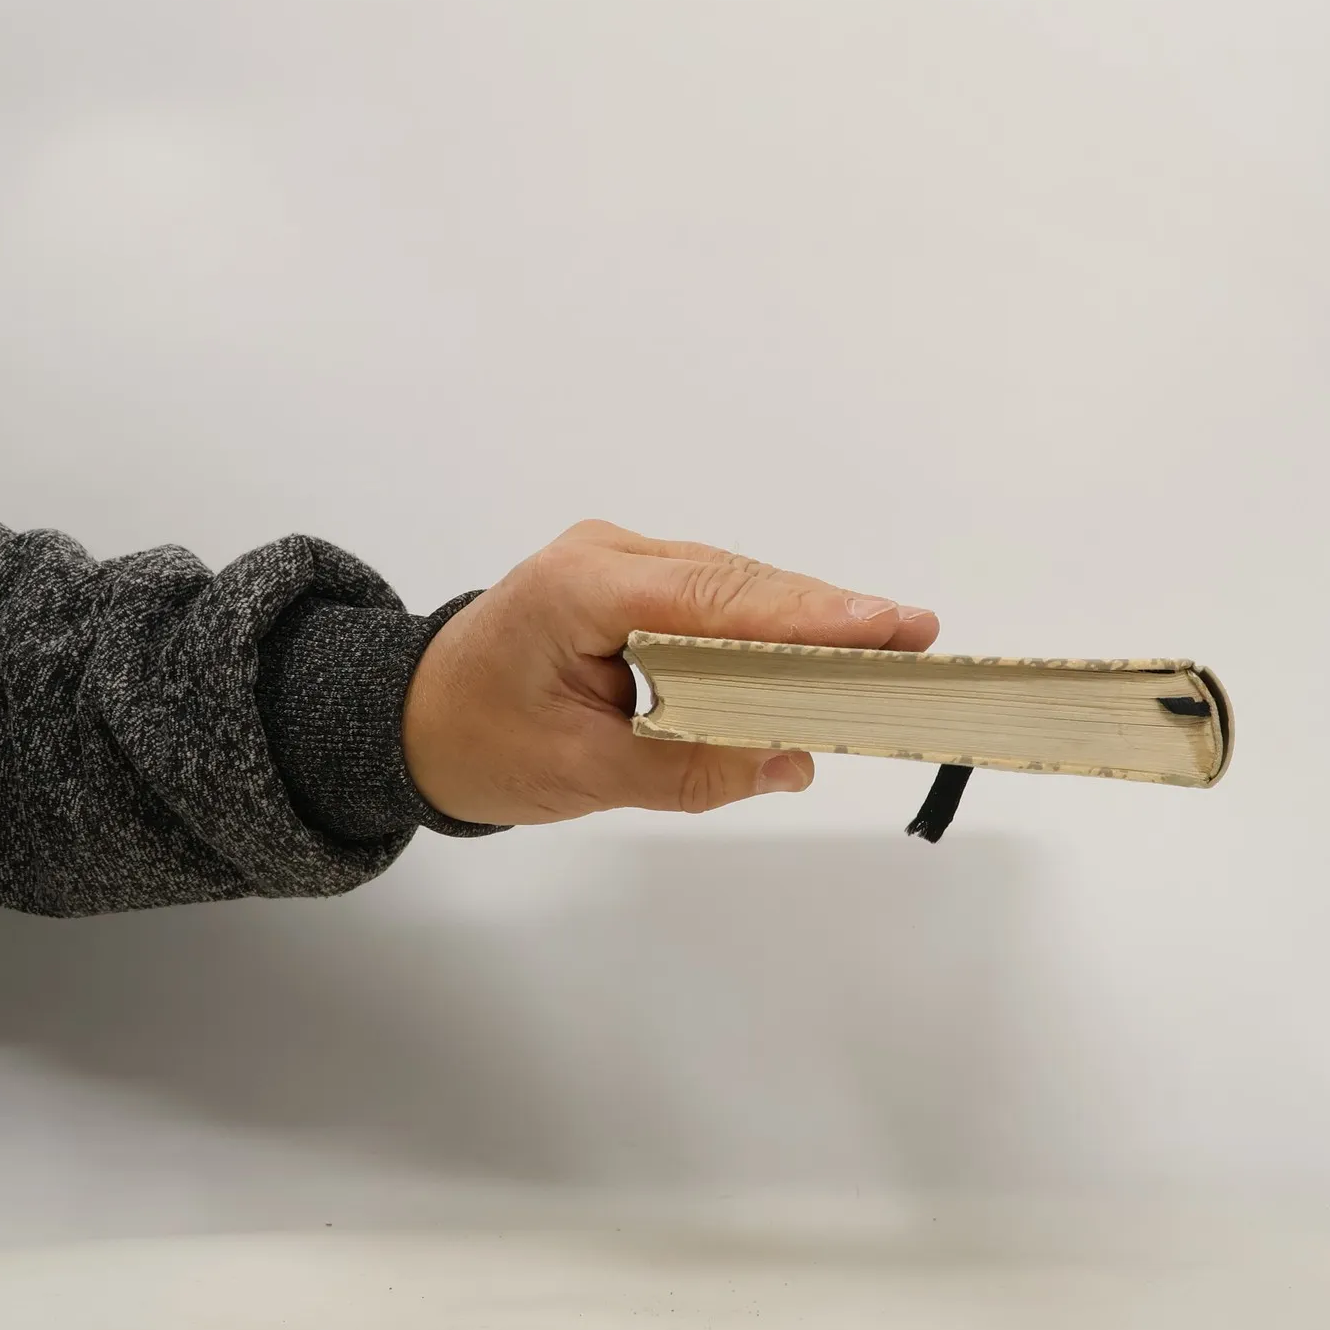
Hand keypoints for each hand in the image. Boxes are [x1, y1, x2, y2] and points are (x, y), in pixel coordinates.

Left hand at [401, 520, 937, 824]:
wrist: (411, 720)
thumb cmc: (479, 743)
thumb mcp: (581, 774)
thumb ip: (687, 770)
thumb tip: (790, 762)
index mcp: (583, 588)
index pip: (717, 596)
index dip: (808, 613)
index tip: (888, 624)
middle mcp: (611, 555)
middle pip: (742, 583)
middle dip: (829, 614)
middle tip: (917, 640)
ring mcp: (625, 562)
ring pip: (738, 587)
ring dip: (806, 622)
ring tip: (888, 650)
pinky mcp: (638, 584)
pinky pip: (721, 601)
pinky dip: (770, 631)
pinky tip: (821, 657)